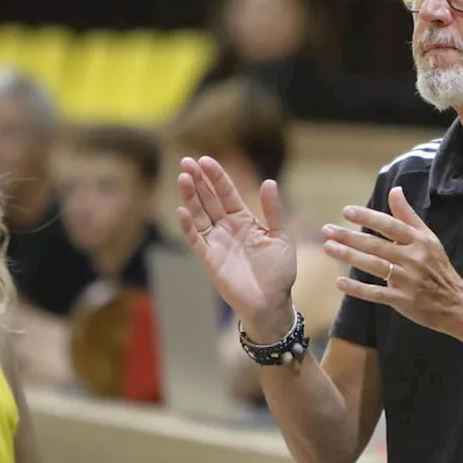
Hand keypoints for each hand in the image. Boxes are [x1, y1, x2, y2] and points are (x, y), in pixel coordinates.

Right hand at [175, 156, 295, 340]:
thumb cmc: (278, 272)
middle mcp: (226, 228)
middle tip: (186, 161)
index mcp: (243, 220)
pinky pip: (196, 239)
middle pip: (208, 199)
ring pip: (199, 215)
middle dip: (197, 181)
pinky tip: (181, 210)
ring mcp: (216, 242)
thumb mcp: (281, 236)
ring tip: (182, 178)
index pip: (226, 193)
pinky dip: (188, 226)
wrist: (272, 303)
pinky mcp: (209, 259)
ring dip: (190, 197)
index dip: (216, 176)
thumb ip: (274, 210)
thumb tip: (269, 181)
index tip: (205, 160)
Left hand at [320, 186, 462, 336]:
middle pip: (377, 245)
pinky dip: (358, 289)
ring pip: (374, 266)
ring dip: (349, 257)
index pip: (390, 225)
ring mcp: (408, 280)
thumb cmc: (438, 268)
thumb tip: (395, 190)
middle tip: (327, 230)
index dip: (368, 217)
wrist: (456, 303)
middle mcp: (413, 258)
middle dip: (350, 237)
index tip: (347, 212)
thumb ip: (408, 216)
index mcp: (419, 241)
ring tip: (328, 248)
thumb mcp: (429, 238)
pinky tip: (340, 282)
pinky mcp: (403, 300)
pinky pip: (377, 293)